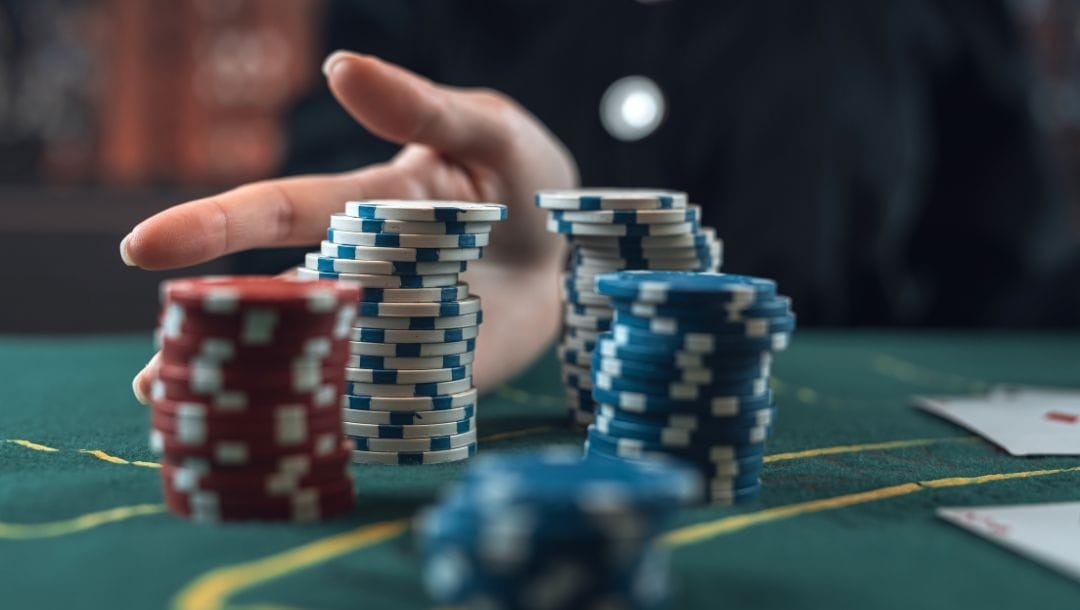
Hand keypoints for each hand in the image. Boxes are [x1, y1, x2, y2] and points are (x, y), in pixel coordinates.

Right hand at [124, 51, 576, 402]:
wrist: (583, 252)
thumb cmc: (524, 178)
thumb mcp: (487, 131)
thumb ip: (422, 110)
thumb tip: (341, 68)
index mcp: (366, 207)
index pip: (280, 212)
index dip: (214, 227)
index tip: (144, 247)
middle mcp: (364, 273)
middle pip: (278, 305)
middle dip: (216, 340)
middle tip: (150, 383)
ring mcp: (395, 329)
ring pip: (315, 362)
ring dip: (263, 396)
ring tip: (199, 428)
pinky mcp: (433, 374)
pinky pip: (381, 406)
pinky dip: (342, 432)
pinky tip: (300, 458)